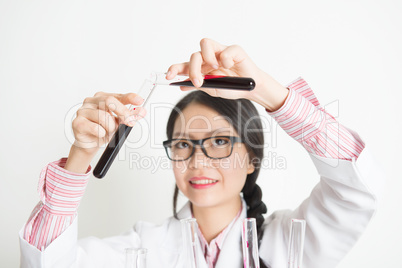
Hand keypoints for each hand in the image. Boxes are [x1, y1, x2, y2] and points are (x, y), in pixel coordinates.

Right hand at [71, 92, 145, 154]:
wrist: (90, 143)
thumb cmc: (104, 130)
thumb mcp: (120, 122)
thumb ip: (130, 116)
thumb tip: (142, 111)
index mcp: (102, 98)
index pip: (118, 95)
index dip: (129, 97)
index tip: (139, 100)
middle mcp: (91, 101)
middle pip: (110, 101)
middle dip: (123, 112)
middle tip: (130, 122)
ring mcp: (83, 110)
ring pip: (104, 116)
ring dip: (111, 127)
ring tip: (108, 131)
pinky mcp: (77, 122)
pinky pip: (95, 128)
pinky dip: (102, 133)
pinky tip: (100, 134)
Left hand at [166, 38, 288, 110]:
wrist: (251, 89)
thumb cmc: (232, 87)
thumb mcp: (212, 90)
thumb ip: (198, 86)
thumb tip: (181, 85)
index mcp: (201, 68)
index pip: (184, 65)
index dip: (174, 69)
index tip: (169, 77)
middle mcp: (208, 58)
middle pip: (193, 56)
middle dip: (192, 69)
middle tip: (199, 82)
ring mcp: (220, 52)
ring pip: (204, 44)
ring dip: (207, 58)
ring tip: (216, 69)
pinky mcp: (233, 50)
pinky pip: (225, 50)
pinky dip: (226, 60)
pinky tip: (230, 67)